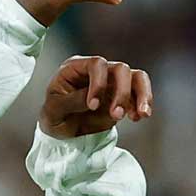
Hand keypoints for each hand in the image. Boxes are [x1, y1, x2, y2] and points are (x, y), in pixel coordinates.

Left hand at [39, 56, 153, 138]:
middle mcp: (95, 71)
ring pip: (136, 77)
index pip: (96, 64)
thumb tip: (92, 98)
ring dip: (142, 95)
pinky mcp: (121, 96)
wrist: (61, 131)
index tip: (92, 106)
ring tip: (141, 115)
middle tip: (116, 115)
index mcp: (75, 68)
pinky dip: (142, 105)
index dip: (99, 83)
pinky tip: (137, 118)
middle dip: (122, 92)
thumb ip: (71, 102)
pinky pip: (140, 93)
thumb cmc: (53, 115)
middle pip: (120, 69)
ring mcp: (110, 82)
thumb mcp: (53, 110)